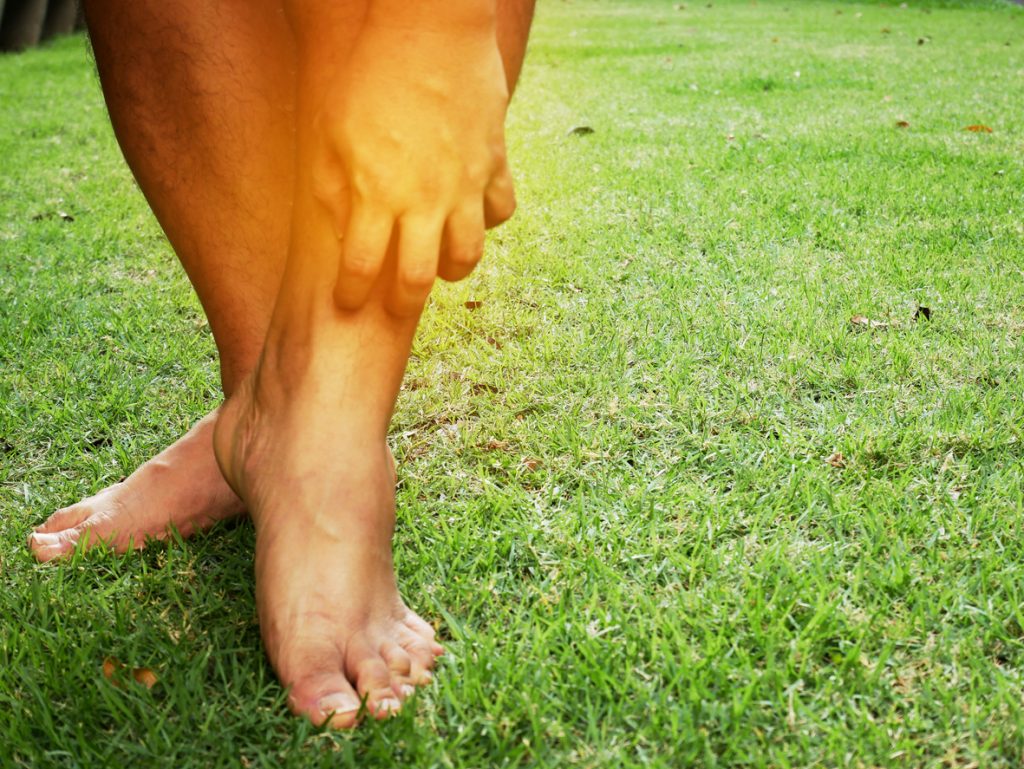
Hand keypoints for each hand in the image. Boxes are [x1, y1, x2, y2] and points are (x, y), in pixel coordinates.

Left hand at [309, 22, 514, 315]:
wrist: (428, 24)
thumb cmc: (367, 72)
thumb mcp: (329, 129)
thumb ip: (329, 186)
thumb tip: (335, 231)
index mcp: (377, 193)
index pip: (362, 267)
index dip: (353, 293)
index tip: (347, 301)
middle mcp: (424, 200)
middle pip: (419, 278)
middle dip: (403, 302)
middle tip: (395, 306)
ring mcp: (466, 184)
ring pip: (469, 255)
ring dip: (452, 269)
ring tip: (439, 264)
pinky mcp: (495, 161)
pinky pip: (502, 209)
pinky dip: (489, 220)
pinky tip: (472, 213)